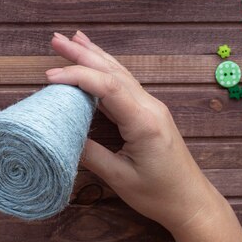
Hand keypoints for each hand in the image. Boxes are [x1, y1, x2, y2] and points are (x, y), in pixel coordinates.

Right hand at [46, 32, 241, 241]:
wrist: (191, 201)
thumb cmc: (158, 194)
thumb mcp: (120, 178)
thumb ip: (90, 153)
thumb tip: (62, 133)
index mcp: (144, 122)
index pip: (108, 88)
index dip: (78, 77)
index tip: (50, 76)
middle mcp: (150, 107)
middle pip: (113, 72)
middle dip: (82, 54)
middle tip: (56, 40)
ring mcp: (151, 106)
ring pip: (119, 72)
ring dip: (94, 55)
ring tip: (72, 40)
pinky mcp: (149, 111)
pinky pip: (124, 82)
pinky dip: (106, 68)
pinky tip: (96, 60)